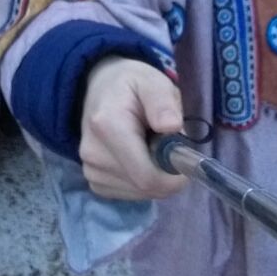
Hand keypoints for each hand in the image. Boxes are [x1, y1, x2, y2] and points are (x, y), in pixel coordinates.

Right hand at [79, 57, 187, 200]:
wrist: (100, 88)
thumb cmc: (131, 85)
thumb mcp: (152, 82)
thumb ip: (163, 101)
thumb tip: (171, 126)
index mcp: (107, 127)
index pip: (146, 176)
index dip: (174, 177)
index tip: (186, 159)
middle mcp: (93, 154)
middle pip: (145, 187)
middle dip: (166, 174)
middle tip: (168, 146)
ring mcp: (90, 171)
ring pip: (140, 193)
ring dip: (155, 177)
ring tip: (149, 147)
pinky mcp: (94, 182)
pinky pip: (129, 194)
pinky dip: (142, 181)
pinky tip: (138, 158)